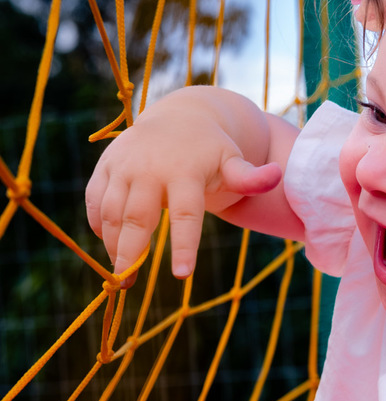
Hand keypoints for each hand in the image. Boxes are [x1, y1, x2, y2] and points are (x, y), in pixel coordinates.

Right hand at [85, 87, 282, 282]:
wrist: (181, 117)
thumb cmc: (213, 152)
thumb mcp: (234, 161)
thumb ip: (251, 177)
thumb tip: (277, 176)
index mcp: (184, 172)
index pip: (185, 214)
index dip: (183, 245)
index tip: (183, 275)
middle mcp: (149, 168)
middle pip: (136, 217)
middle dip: (130, 252)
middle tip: (128, 283)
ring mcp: (123, 166)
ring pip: (110, 211)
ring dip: (112, 244)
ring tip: (121, 273)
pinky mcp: (106, 166)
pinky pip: (94, 200)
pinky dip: (97, 224)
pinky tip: (108, 244)